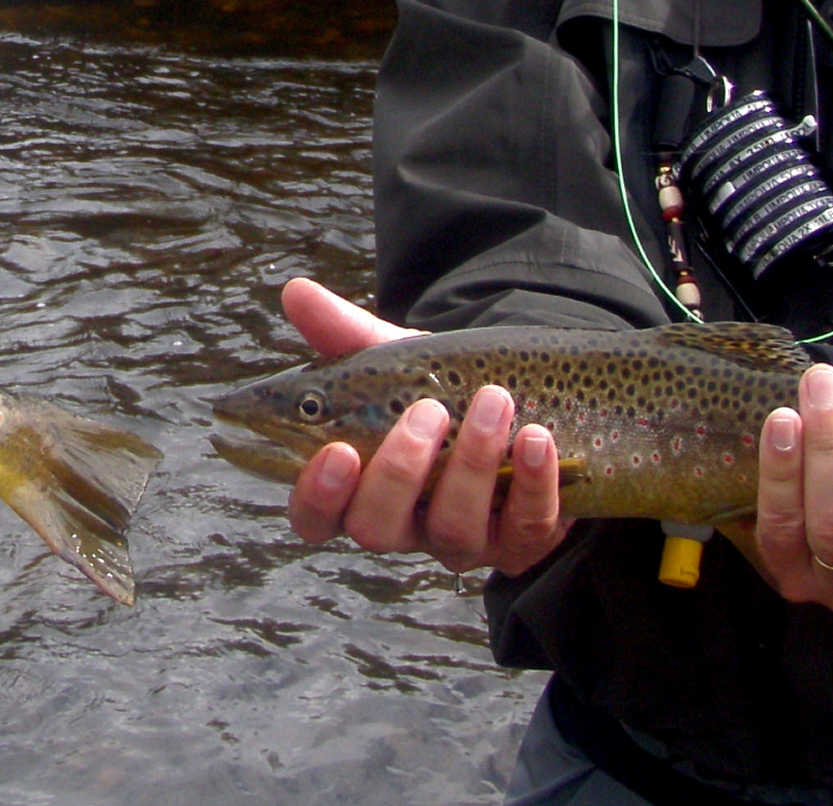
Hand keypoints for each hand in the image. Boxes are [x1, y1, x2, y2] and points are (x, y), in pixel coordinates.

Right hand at [277, 277, 570, 579]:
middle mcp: (403, 524)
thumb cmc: (439, 390)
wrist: (522, 402)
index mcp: (358, 487)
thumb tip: (296, 291)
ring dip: (473, 464)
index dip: (318, 495)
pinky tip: (537, 437)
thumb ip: (346, 333)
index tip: (336, 450)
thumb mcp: (396, 362)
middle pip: (377, 528)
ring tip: (494, 399)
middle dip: (400, 470)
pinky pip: (525, 531)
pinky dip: (534, 484)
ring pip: (454, 530)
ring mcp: (462, 540)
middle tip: (428, 410)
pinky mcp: (521, 542)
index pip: (314, 516)